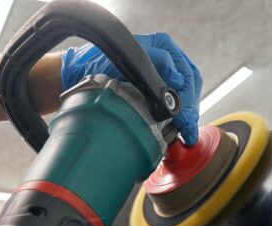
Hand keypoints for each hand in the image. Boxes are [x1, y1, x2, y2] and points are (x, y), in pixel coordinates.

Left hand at [61, 32, 201, 144]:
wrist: (81, 72)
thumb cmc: (99, 60)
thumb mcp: (127, 58)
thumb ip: (155, 62)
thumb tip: (177, 77)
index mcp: (163, 47)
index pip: (187, 74)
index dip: (189, 98)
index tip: (186, 118)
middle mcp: (167, 60)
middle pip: (191, 86)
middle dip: (191, 109)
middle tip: (188, 129)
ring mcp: (162, 75)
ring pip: (186, 95)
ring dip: (187, 114)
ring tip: (186, 132)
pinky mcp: (156, 90)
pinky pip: (175, 102)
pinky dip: (179, 115)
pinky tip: (179, 127)